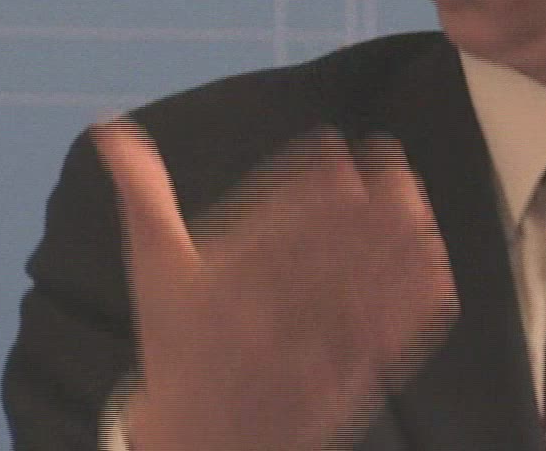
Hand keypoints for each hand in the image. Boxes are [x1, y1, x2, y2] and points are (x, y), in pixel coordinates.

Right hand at [91, 121, 457, 450]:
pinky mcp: (342, 387)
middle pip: (319, 260)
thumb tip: (110, 128)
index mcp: (219, 289)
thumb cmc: (177, 347)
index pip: (266, 231)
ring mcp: (306, 357)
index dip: (305, 191)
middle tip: (397, 166)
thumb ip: (145, 198)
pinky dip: (411, 308)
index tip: (337, 152)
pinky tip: (435, 268)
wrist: (196, 446)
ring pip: (357, 297)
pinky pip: (383, 344)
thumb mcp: (156, 272)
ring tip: (419, 205)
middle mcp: (263, 322)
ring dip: (393, 250)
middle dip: (362, 212)